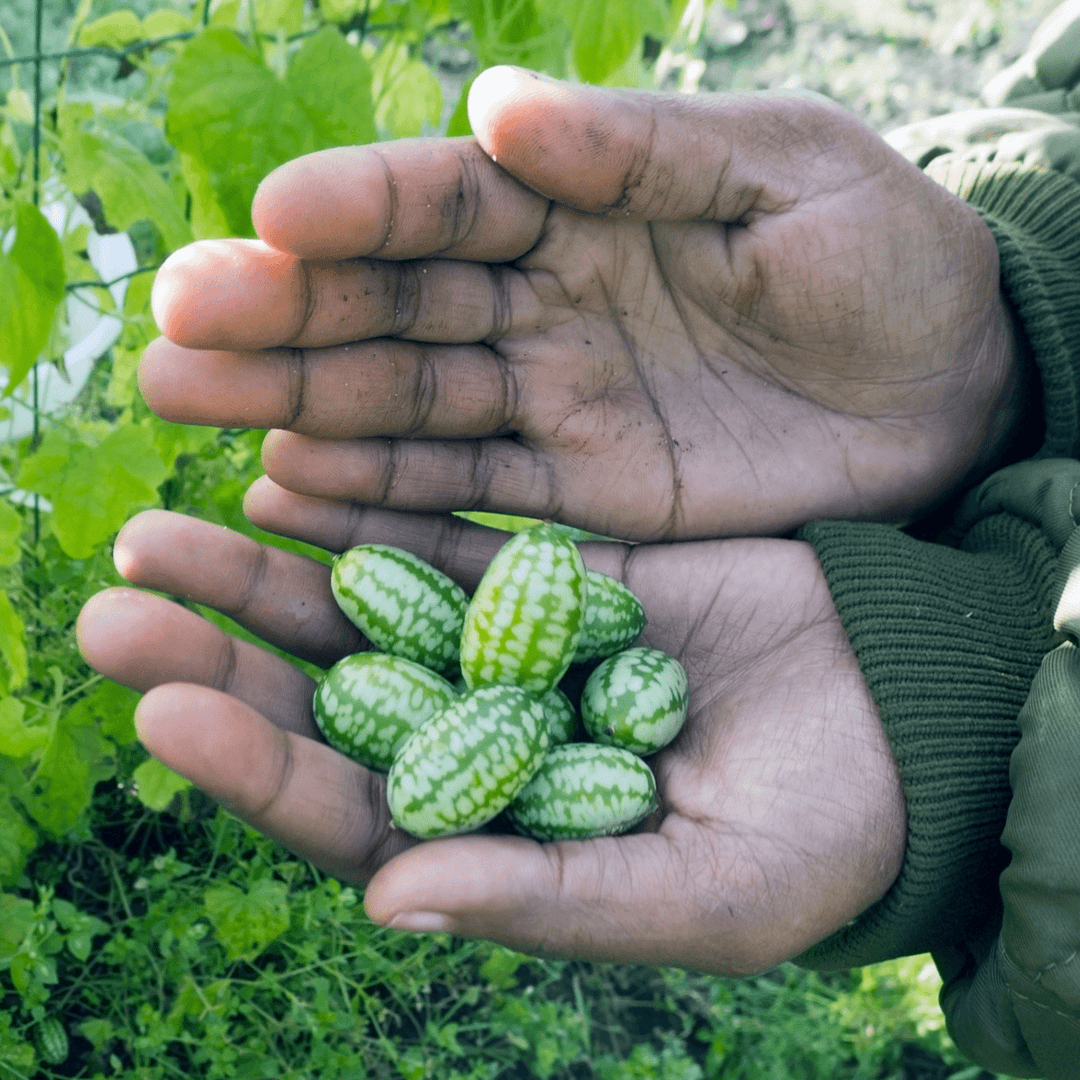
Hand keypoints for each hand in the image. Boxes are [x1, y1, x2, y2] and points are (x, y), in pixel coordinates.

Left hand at [77, 486, 905, 971]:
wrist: (907, 709)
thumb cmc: (827, 825)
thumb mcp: (707, 888)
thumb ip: (552, 898)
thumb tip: (391, 899)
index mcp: (502, 838)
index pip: (352, 814)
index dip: (258, 768)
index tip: (170, 708)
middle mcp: (483, 738)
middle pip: (327, 700)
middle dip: (224, 653)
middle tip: (122, 601)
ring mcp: (510, 646)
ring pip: (363, 608)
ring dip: (267, 571)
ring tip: (166, 529)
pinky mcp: (552, 570)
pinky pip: (443, 533)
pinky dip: (369, 507)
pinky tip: (288, 472)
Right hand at [142, 68, 1026, 541]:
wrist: (949, 383)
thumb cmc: (885, 256)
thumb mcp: (786, 170)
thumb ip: (646, 150)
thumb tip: (501, 106)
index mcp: (584, 203)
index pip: (449, 199)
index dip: (361, 208)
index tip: (272, 220)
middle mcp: (544, 305)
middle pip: (396, 307)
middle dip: (287, 318)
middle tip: (175, 334)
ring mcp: (554, 405)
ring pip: (409, 405)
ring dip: (303, 407)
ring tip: (195, 409)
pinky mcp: (581, 498)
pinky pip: (467, 497)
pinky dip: (382, 496)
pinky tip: (292, 489)